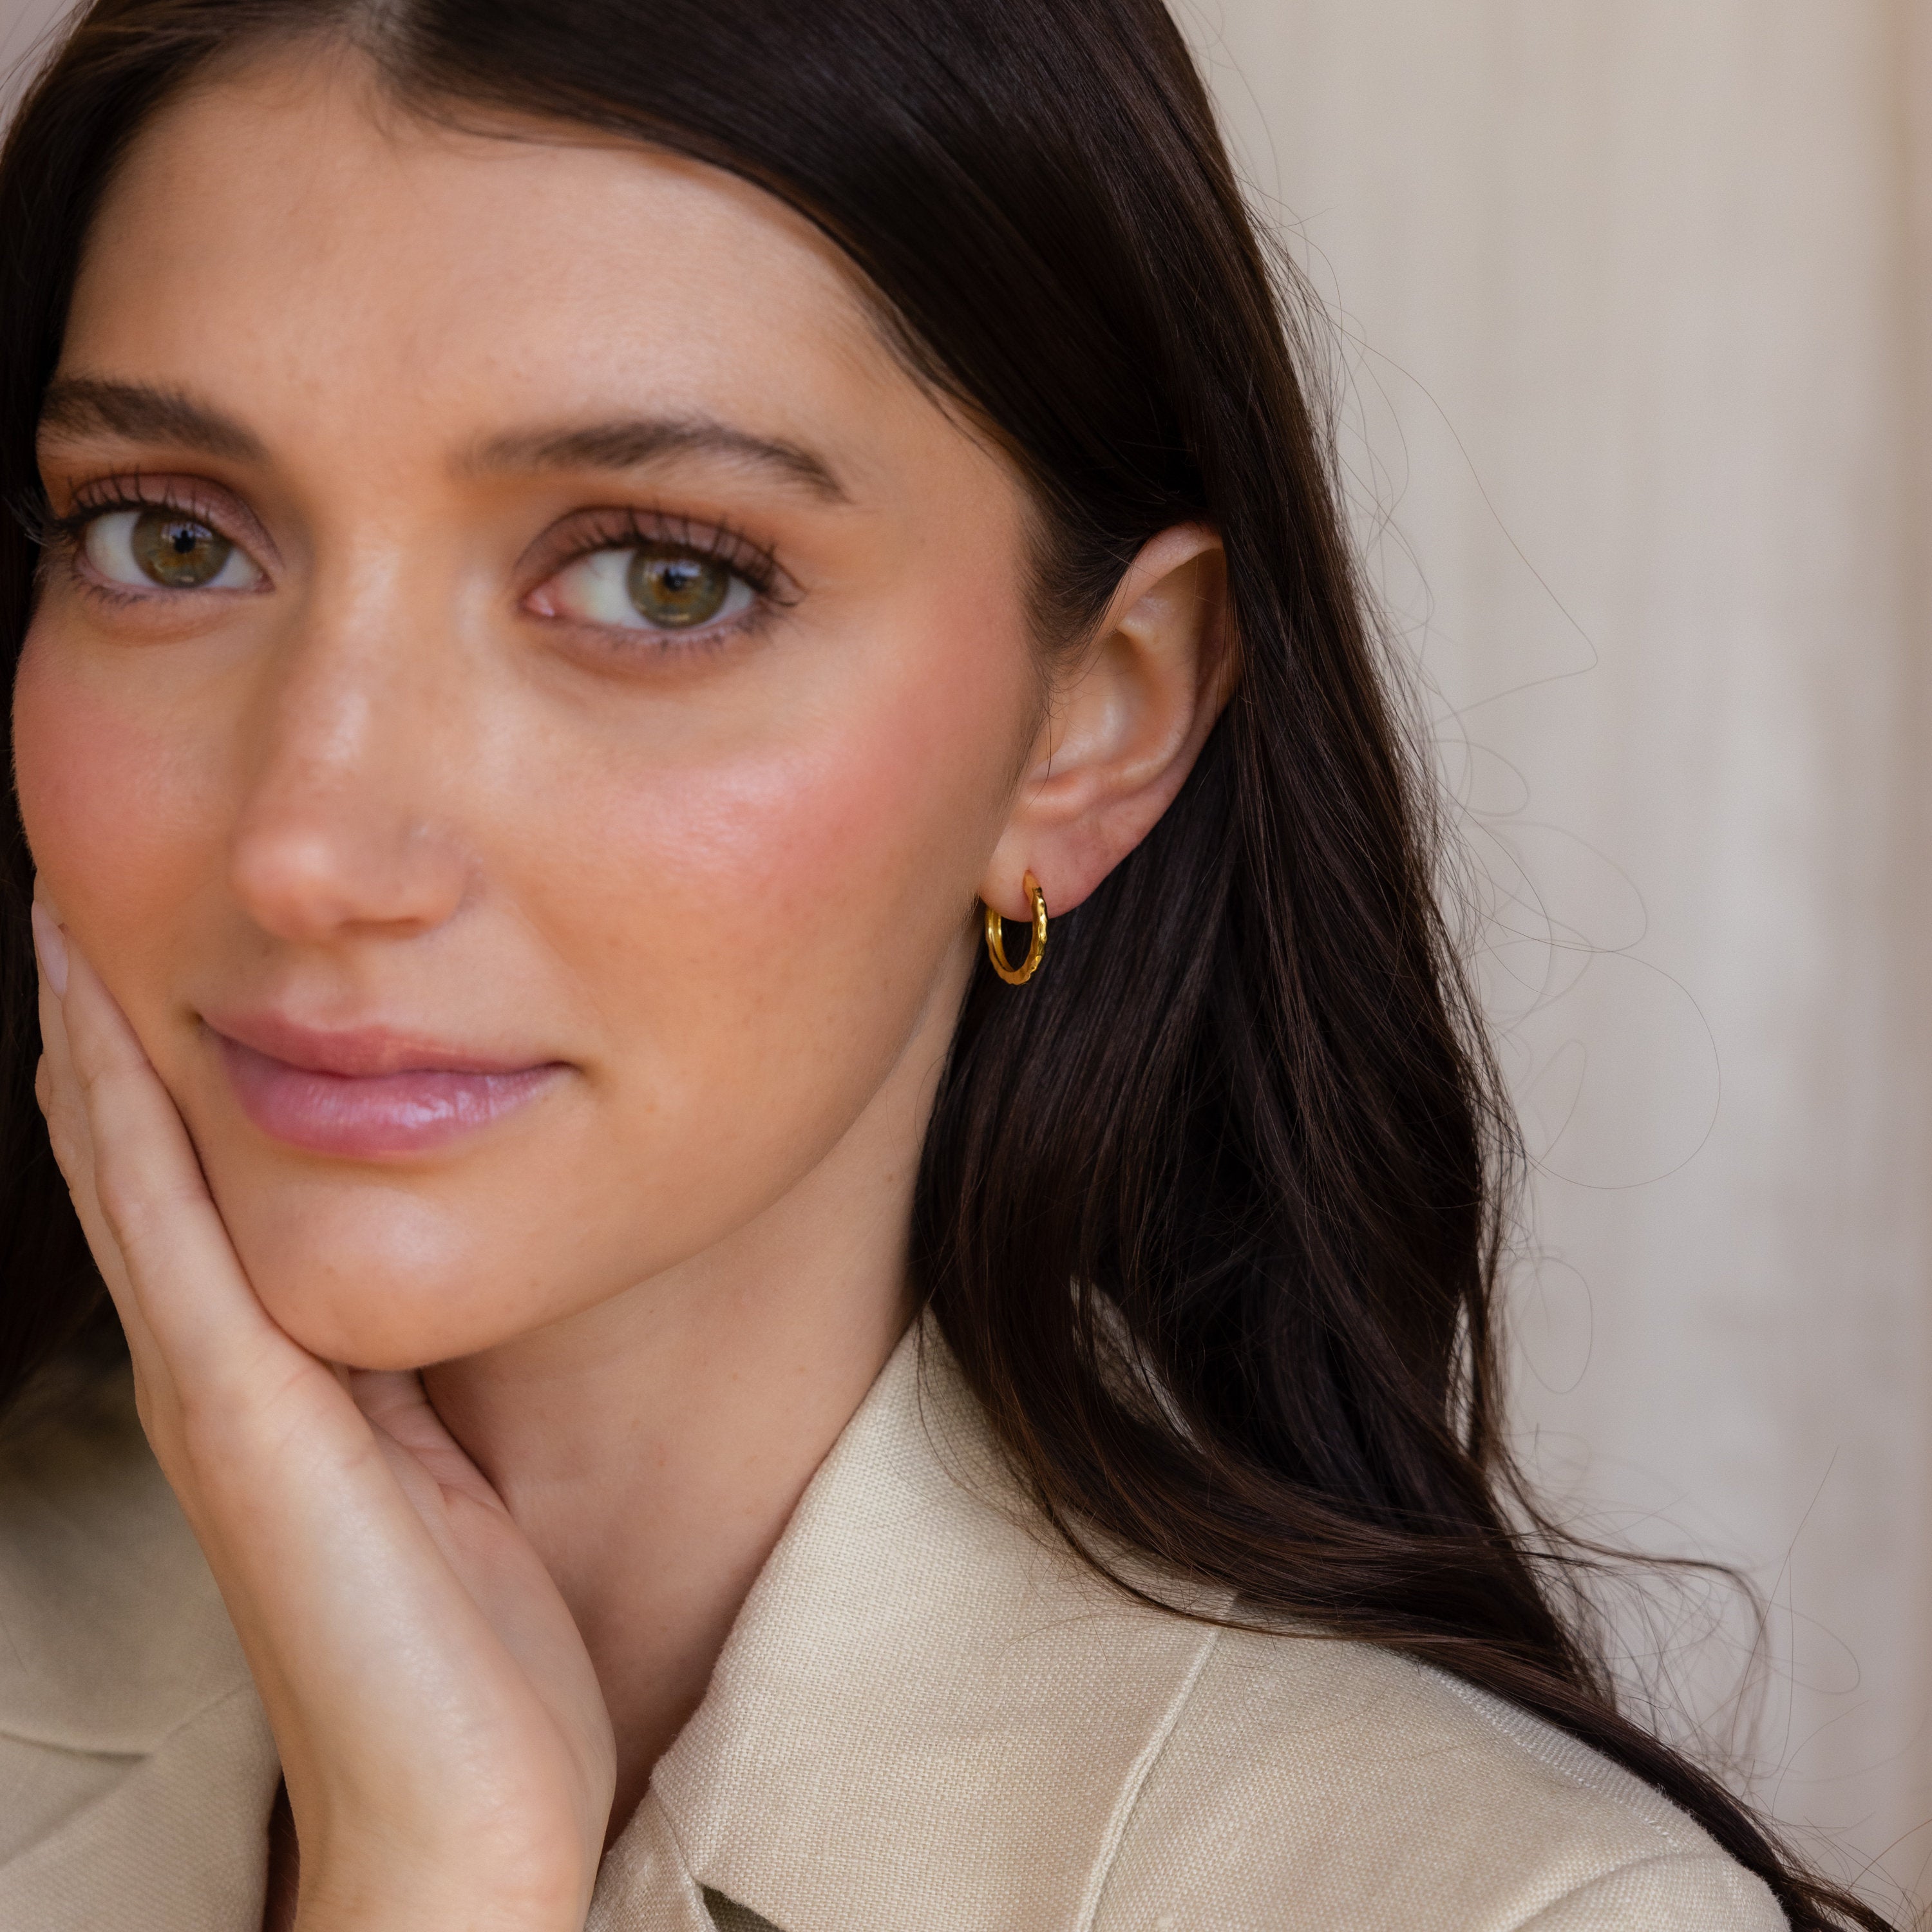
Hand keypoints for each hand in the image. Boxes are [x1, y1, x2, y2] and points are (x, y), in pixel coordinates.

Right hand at [31, 905, 615, 1931]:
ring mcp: (216, 1390)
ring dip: (94, 1047)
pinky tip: (101, 1032)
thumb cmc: (468, 1657)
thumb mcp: (444, 1478)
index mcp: (270, 1380)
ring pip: (131, 1178)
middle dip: (108, 1034)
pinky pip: (170, 1235)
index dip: (157, 1073)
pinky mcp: (242, 1417)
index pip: (193, 1194)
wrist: (459, 1810)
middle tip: (83, 894)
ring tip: (66, 920)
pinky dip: (126, 1129)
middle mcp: (220, 1370)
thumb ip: (410, 1387)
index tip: (150, 947)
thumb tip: (409, 1291)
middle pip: (138, 1166)